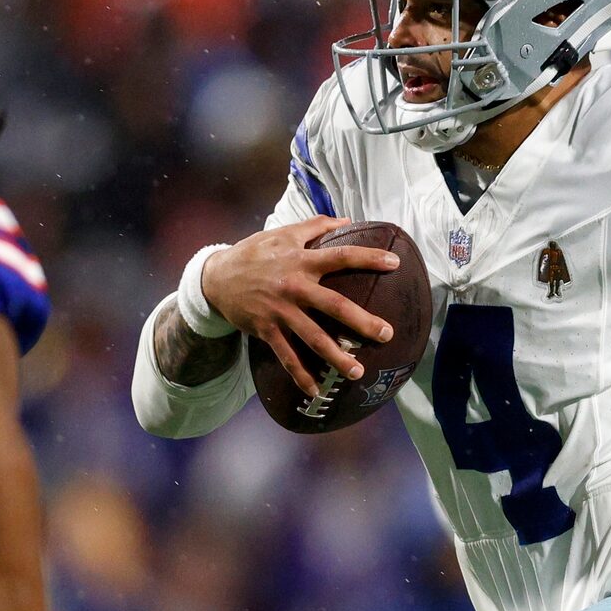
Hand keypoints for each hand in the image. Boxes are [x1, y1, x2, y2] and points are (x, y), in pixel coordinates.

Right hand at [196, 218, 400, 398]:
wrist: (216, 277)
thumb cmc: (254, 253)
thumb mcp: (283, 233)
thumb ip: (316, 225)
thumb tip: (348, 220)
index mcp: (301, 260)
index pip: (341, 257)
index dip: (368, 258)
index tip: (395, 264)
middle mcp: (294, 286)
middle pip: (334, 305)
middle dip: (362, 321)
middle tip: (386, 334)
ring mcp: (280, 311)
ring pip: (313, 337)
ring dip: (337, 357)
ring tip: (357, 371)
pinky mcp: (266, 330)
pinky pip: (287, 356)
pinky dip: (300, 375)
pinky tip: (316, 391)